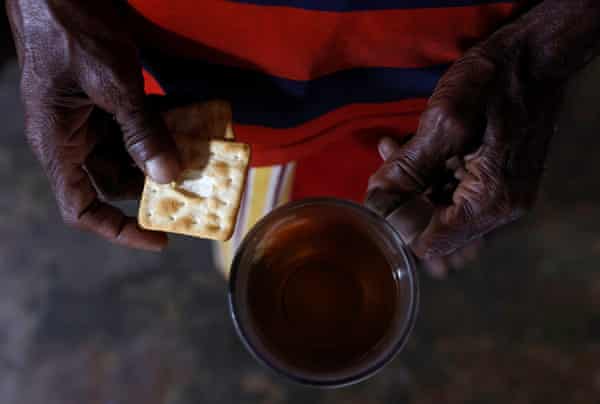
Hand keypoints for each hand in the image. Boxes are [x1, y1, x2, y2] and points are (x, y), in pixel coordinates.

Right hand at [6, 0, 181, 250]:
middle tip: (195, 184)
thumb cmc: (70, 30)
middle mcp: (72, 139)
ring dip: (163, 152)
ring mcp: (88, 119)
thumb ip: (140, 130)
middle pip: (114, 181)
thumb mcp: (111, 84)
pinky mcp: (104, 100)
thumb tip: (167, 175)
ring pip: (130, 153)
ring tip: (200, 154)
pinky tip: (188, 120)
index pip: (81, 208)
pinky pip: (134, 124)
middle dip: (153, 184)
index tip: (158, 239)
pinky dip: (160, 126)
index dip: (118, 230)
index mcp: (58, 144)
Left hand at [367, 0, 599, 265]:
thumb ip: (410, 168)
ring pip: (443, 208)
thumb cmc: (493, 83)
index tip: (378, 200)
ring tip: (392, 149)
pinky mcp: (498, 179)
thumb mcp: (444, 122)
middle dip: (403, 200)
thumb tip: (377, 201)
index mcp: (489, 202)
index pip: (432, 244)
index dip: (398, 227)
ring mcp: (501, 195)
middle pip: (436, 227)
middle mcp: (500, 208)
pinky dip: (432, 174)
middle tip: (383, 167)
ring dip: (414, 184)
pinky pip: (456, 191)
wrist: (536, 55)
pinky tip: (411, 146)